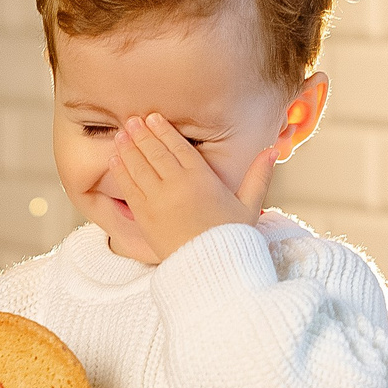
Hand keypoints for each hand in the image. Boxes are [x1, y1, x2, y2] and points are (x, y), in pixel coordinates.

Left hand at [111, 114, 274, 261]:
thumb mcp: (250, 206)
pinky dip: (121, 171)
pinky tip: (115, 159)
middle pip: (155, 153)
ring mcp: (157, 201)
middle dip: (141, 134)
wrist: (209, 269)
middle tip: (132, 120)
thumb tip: (272, 150)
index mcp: (201, 179)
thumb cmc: (231, 238)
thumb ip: (259, 175)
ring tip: (120, 134)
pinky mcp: (143, 217)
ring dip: (128, 148)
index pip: (178, 147)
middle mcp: (176, 186)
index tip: (153, 118)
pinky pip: (128, 188)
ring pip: (138, 167)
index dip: (163, 131)